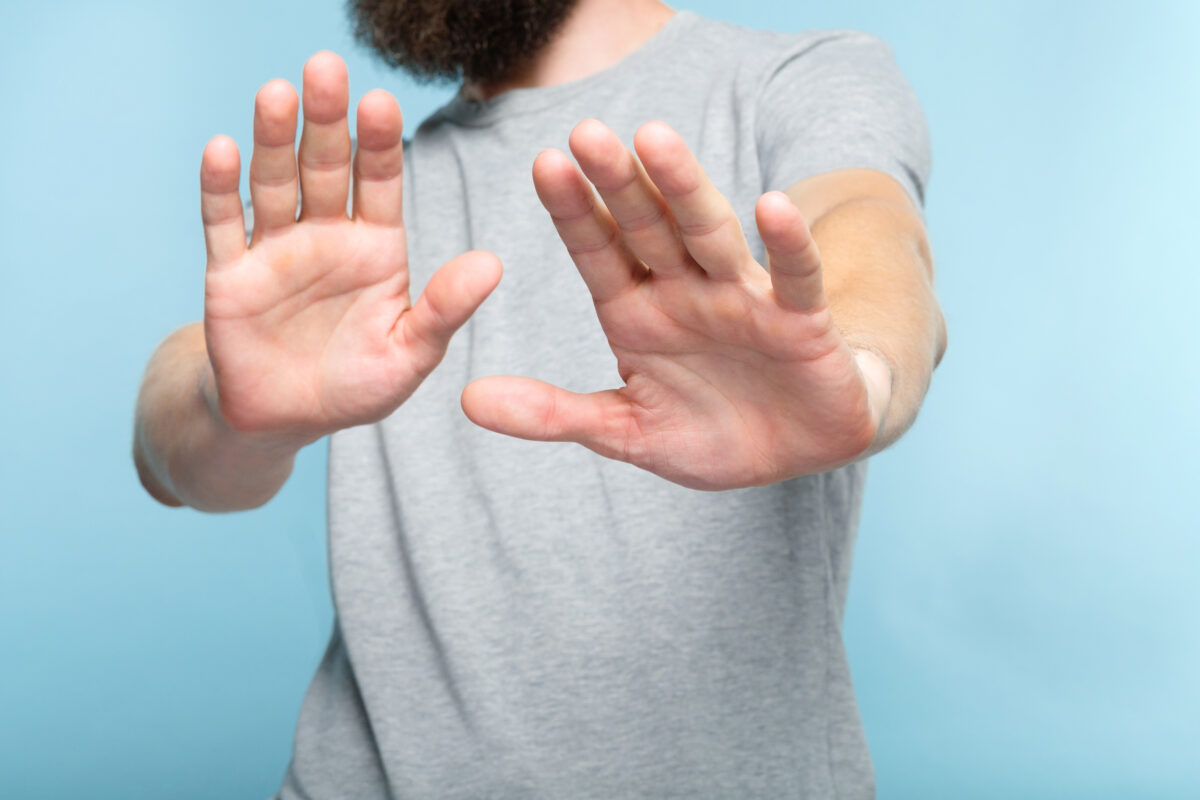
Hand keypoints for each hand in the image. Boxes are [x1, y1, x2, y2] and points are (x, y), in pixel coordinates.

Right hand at [200, 52, 500, 447]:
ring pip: (274, 184)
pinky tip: (223, 148)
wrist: (288, 420)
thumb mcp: (412, 353)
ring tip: (276, 93)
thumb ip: (445, 309)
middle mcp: (326, 236)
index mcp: (376, 247)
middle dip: (326, 120)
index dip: (378, 144)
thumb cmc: (358, 384)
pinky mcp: (231, 275)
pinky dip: (221, 189)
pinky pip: (223, 226)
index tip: (381, 101)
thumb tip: (493, 263)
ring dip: (273, 139)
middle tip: (326, 67)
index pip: (379, 182)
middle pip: (324, 168)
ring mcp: (275, 250)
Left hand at [461, 119, 888, 489]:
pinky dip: (786, 245)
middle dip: (617, 183)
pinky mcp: (799, 321)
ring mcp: (742, 299)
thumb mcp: (625, 432)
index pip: (597, 251)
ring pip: (709, 235)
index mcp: (637, 312)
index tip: (543, 163)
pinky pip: (793, 277)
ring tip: (655, 139)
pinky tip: (772, 206)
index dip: (572, 210)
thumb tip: (467, 402)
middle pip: (646, 227)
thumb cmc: (711, 434)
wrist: (797, 453)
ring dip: (684, 189)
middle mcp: (685, 292)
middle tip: (585, 132)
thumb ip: (554, 414)